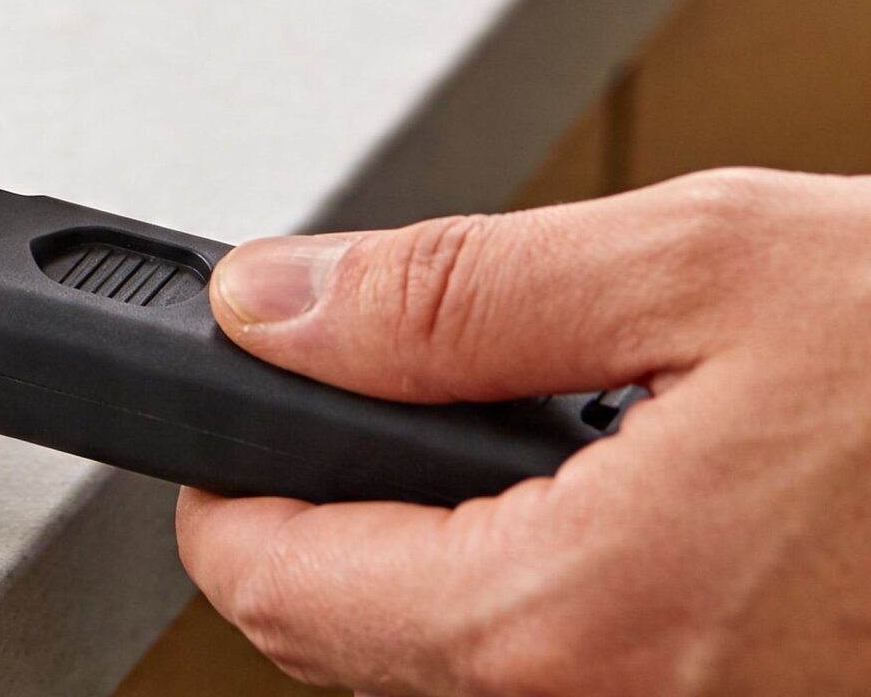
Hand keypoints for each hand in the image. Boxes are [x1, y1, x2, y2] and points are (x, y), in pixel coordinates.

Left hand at [180, 169, 870, 695]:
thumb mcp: (697, 265)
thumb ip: (453, 291)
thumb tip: (275, 304)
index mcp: (571, 612)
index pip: (271, 586)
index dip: (222, 474)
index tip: (234, 394)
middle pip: (350, 634)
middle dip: (331, 501)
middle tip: (383, 380)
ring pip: (457, 649)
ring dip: (447, 535)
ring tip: (525, 407)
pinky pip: (576, 654)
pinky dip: (550, 568)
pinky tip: (614, 476)